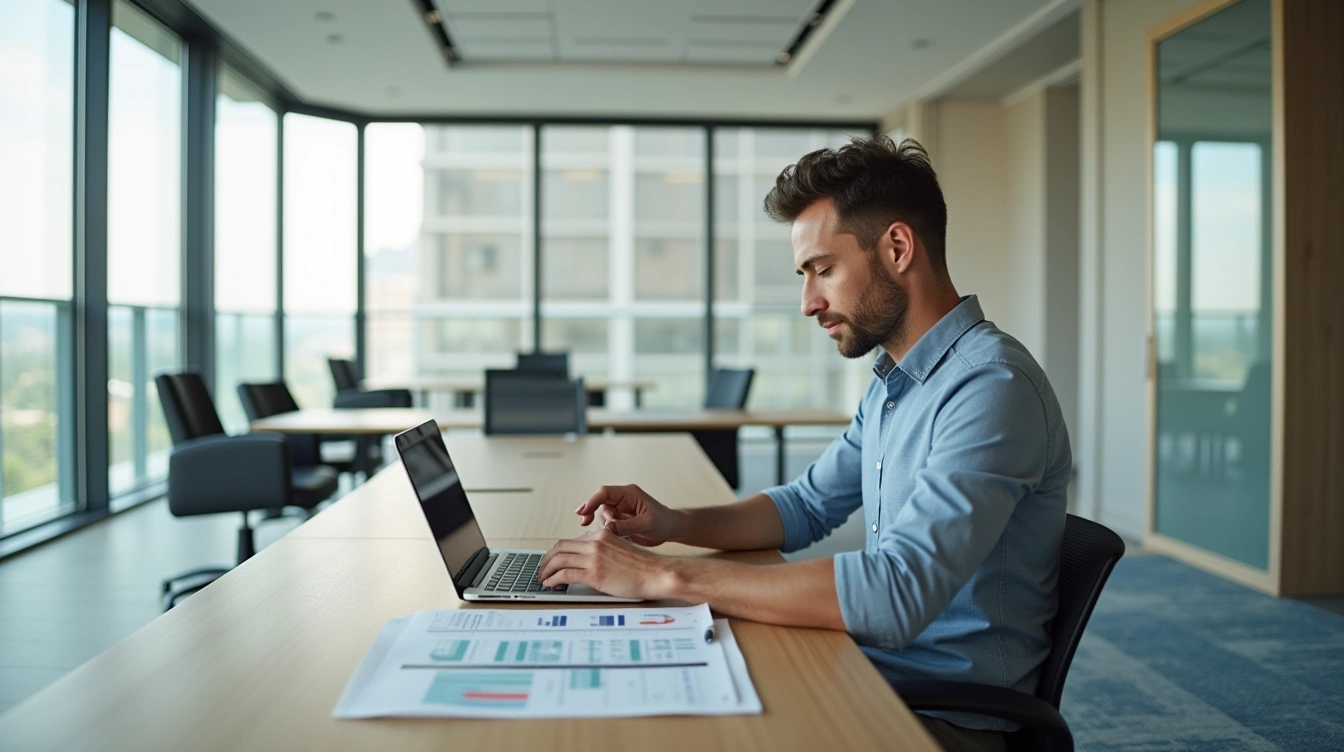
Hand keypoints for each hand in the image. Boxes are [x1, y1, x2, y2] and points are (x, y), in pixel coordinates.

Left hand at [537, 529, 677, 599]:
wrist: (656, 573)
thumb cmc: (643, 566)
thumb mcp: (620, 549)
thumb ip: (604, 550)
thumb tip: (588, 560)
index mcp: (602, 535)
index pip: (571, 541)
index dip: (558, 551)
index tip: (553, 560)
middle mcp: (595, 543)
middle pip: (560, 547)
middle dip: (547, 559)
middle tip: (543, 569)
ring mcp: (594, 558)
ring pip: (559, 560)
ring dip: (547, 570)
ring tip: (543, 579)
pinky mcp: (594, 574)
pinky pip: (565, 575)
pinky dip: (553, 580)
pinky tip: (551, 584)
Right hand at [575, 484, 684, 546]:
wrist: (672, 530)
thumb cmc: (664, 522)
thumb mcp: (647, 524)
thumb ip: (628, 526)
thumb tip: (609, 527)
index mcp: (629, 493)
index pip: (604, 492)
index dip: (592, 501)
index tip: (583, 512)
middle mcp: (623, 500)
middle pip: (599, 503)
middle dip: (592, 512)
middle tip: (584, 523)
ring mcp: (620, 510)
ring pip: (602, 515)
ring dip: (603, 524)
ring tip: (614, 533)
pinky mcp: (620, 521)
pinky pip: (607, 524)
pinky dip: (606, 531)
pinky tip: (613, 537)